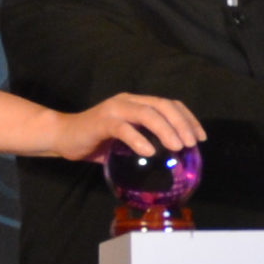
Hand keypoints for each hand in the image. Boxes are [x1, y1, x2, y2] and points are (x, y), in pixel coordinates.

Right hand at [43, 93, 203, 162]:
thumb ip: (143, 144)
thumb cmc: (94, 141)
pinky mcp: (102, 121)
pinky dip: (138, 140)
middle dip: (181, 123)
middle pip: (162, 105)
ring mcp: (115, 109)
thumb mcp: (124, 141)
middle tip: (192, 144)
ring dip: (165, 129)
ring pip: (147, 114)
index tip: (200, 137)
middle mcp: (128, 101)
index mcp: (136, 103)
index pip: (168, 104)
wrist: (63, 136)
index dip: (187, 118)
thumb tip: (168, 163)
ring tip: (177, 147)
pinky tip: (149, 152)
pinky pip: (124, 129)